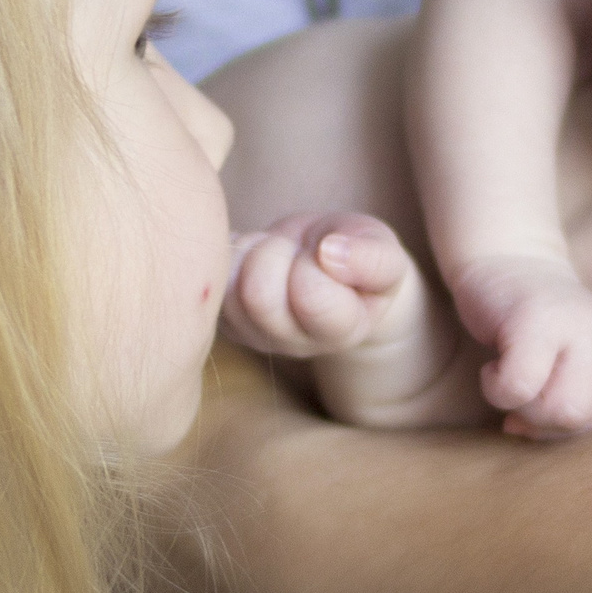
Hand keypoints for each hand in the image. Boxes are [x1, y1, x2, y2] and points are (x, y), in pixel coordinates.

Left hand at [223, 212, 421, 357]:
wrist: (328, 258)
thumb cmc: (359, 254)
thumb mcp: (383, 249)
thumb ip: (371, 257)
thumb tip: (331, 254)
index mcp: (341, 330)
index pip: (309, 296)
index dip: (313, 260)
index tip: (326, 250)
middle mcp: (294, 344)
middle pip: (259, 296)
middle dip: (275, 252)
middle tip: (295, 247)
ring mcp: (255, 335)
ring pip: (231, 289)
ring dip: (252, 252)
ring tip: (277, 250)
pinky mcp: (225, 319)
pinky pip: (208, 281)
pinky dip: (230, 255)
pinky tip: (254, 256)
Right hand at [447, 254, 591, 435]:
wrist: (505, 261)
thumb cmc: (532, 325)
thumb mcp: (568, 368)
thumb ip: (567, 408)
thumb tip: (527, 433)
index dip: (560, 419)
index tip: (539, 390)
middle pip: (577, 417)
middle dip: (538, 416)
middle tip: (521, 382)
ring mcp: (580, 324)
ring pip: (554, 410)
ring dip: (518, 405)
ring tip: (510, 371)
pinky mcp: (538, 320)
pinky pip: (518, 389)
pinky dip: (495, 389)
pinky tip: (493, 365)